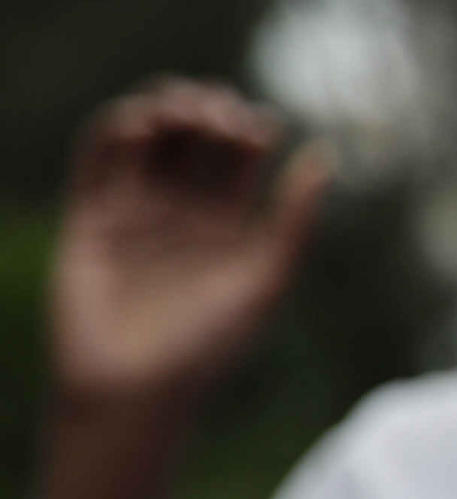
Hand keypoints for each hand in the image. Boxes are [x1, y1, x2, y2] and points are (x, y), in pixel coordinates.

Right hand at [50, 83, 329, 409]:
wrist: (134, 388)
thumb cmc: (207, 346)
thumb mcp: (264, 279)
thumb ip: (293, 220)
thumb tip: (324, 154)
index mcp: (226, 224)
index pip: (239, 154)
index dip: (247, 126)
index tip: (256, 130)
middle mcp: (179, 212)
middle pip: (193, 137)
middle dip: (206, 110)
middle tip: (217, 116)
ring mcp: (132, 212)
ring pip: (145, 139)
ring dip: (162, 110)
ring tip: (181, 111)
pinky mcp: (89, 218)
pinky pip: (96, 162)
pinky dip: (114, 132)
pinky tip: (138, 124)